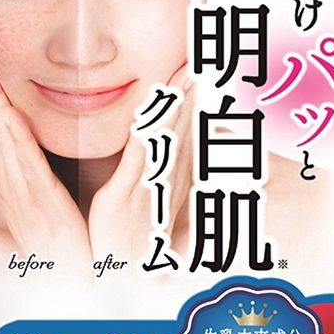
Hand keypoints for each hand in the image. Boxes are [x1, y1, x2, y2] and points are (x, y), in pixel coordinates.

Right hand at [0, 65, 90, 268]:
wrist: (68, 280)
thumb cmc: (61, 243)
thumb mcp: (45, 205)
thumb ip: (38, 176)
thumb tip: (34, 150)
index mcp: (18, 183)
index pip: (0, 131)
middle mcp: (15, 185)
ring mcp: (26, 194)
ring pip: (5, 140)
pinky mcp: (43, 204)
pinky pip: (28, 166)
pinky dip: (16, 139)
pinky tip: (8, 114)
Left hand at [88, 64, 194, 266]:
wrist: (123, 274)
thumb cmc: (135, 237)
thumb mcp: (154, 200)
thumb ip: (162, 172)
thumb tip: (162, 147)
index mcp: (175, 176)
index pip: (192, 129)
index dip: (201, 99)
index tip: (208, 68)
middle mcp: (169, 177)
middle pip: (188, 126)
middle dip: (199, 92)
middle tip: (209, 58)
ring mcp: (150, 184)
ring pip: (171, 136)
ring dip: (183, 105)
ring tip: (192, 72)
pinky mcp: (128, 193)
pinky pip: (143, 157)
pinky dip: (152, 133)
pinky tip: (159, 112)